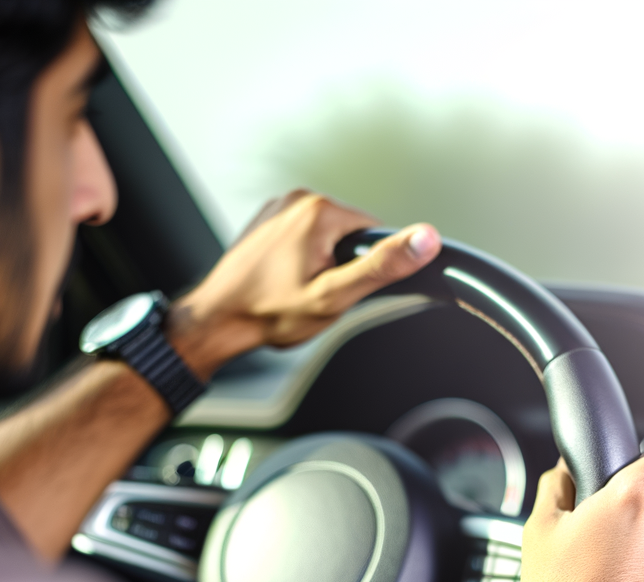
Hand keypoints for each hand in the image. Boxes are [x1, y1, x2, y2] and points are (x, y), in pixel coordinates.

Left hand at [167, 190, 440, 378]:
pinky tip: (281, 280)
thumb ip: (382, 266)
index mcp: (319, 210)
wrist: (217, 320)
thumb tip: (426, 239)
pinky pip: (301, 237)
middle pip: (349, 234)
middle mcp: (297, 198)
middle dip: (340, 266)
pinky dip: (298, 259)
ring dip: (319, 263)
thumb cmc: (269, 312)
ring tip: (293, 288)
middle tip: (313, 293)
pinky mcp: (266, 220)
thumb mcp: (334, 295)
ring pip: (325, 237)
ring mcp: (278, 207)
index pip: (374, 232)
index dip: (365, 267)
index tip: (339, 286)